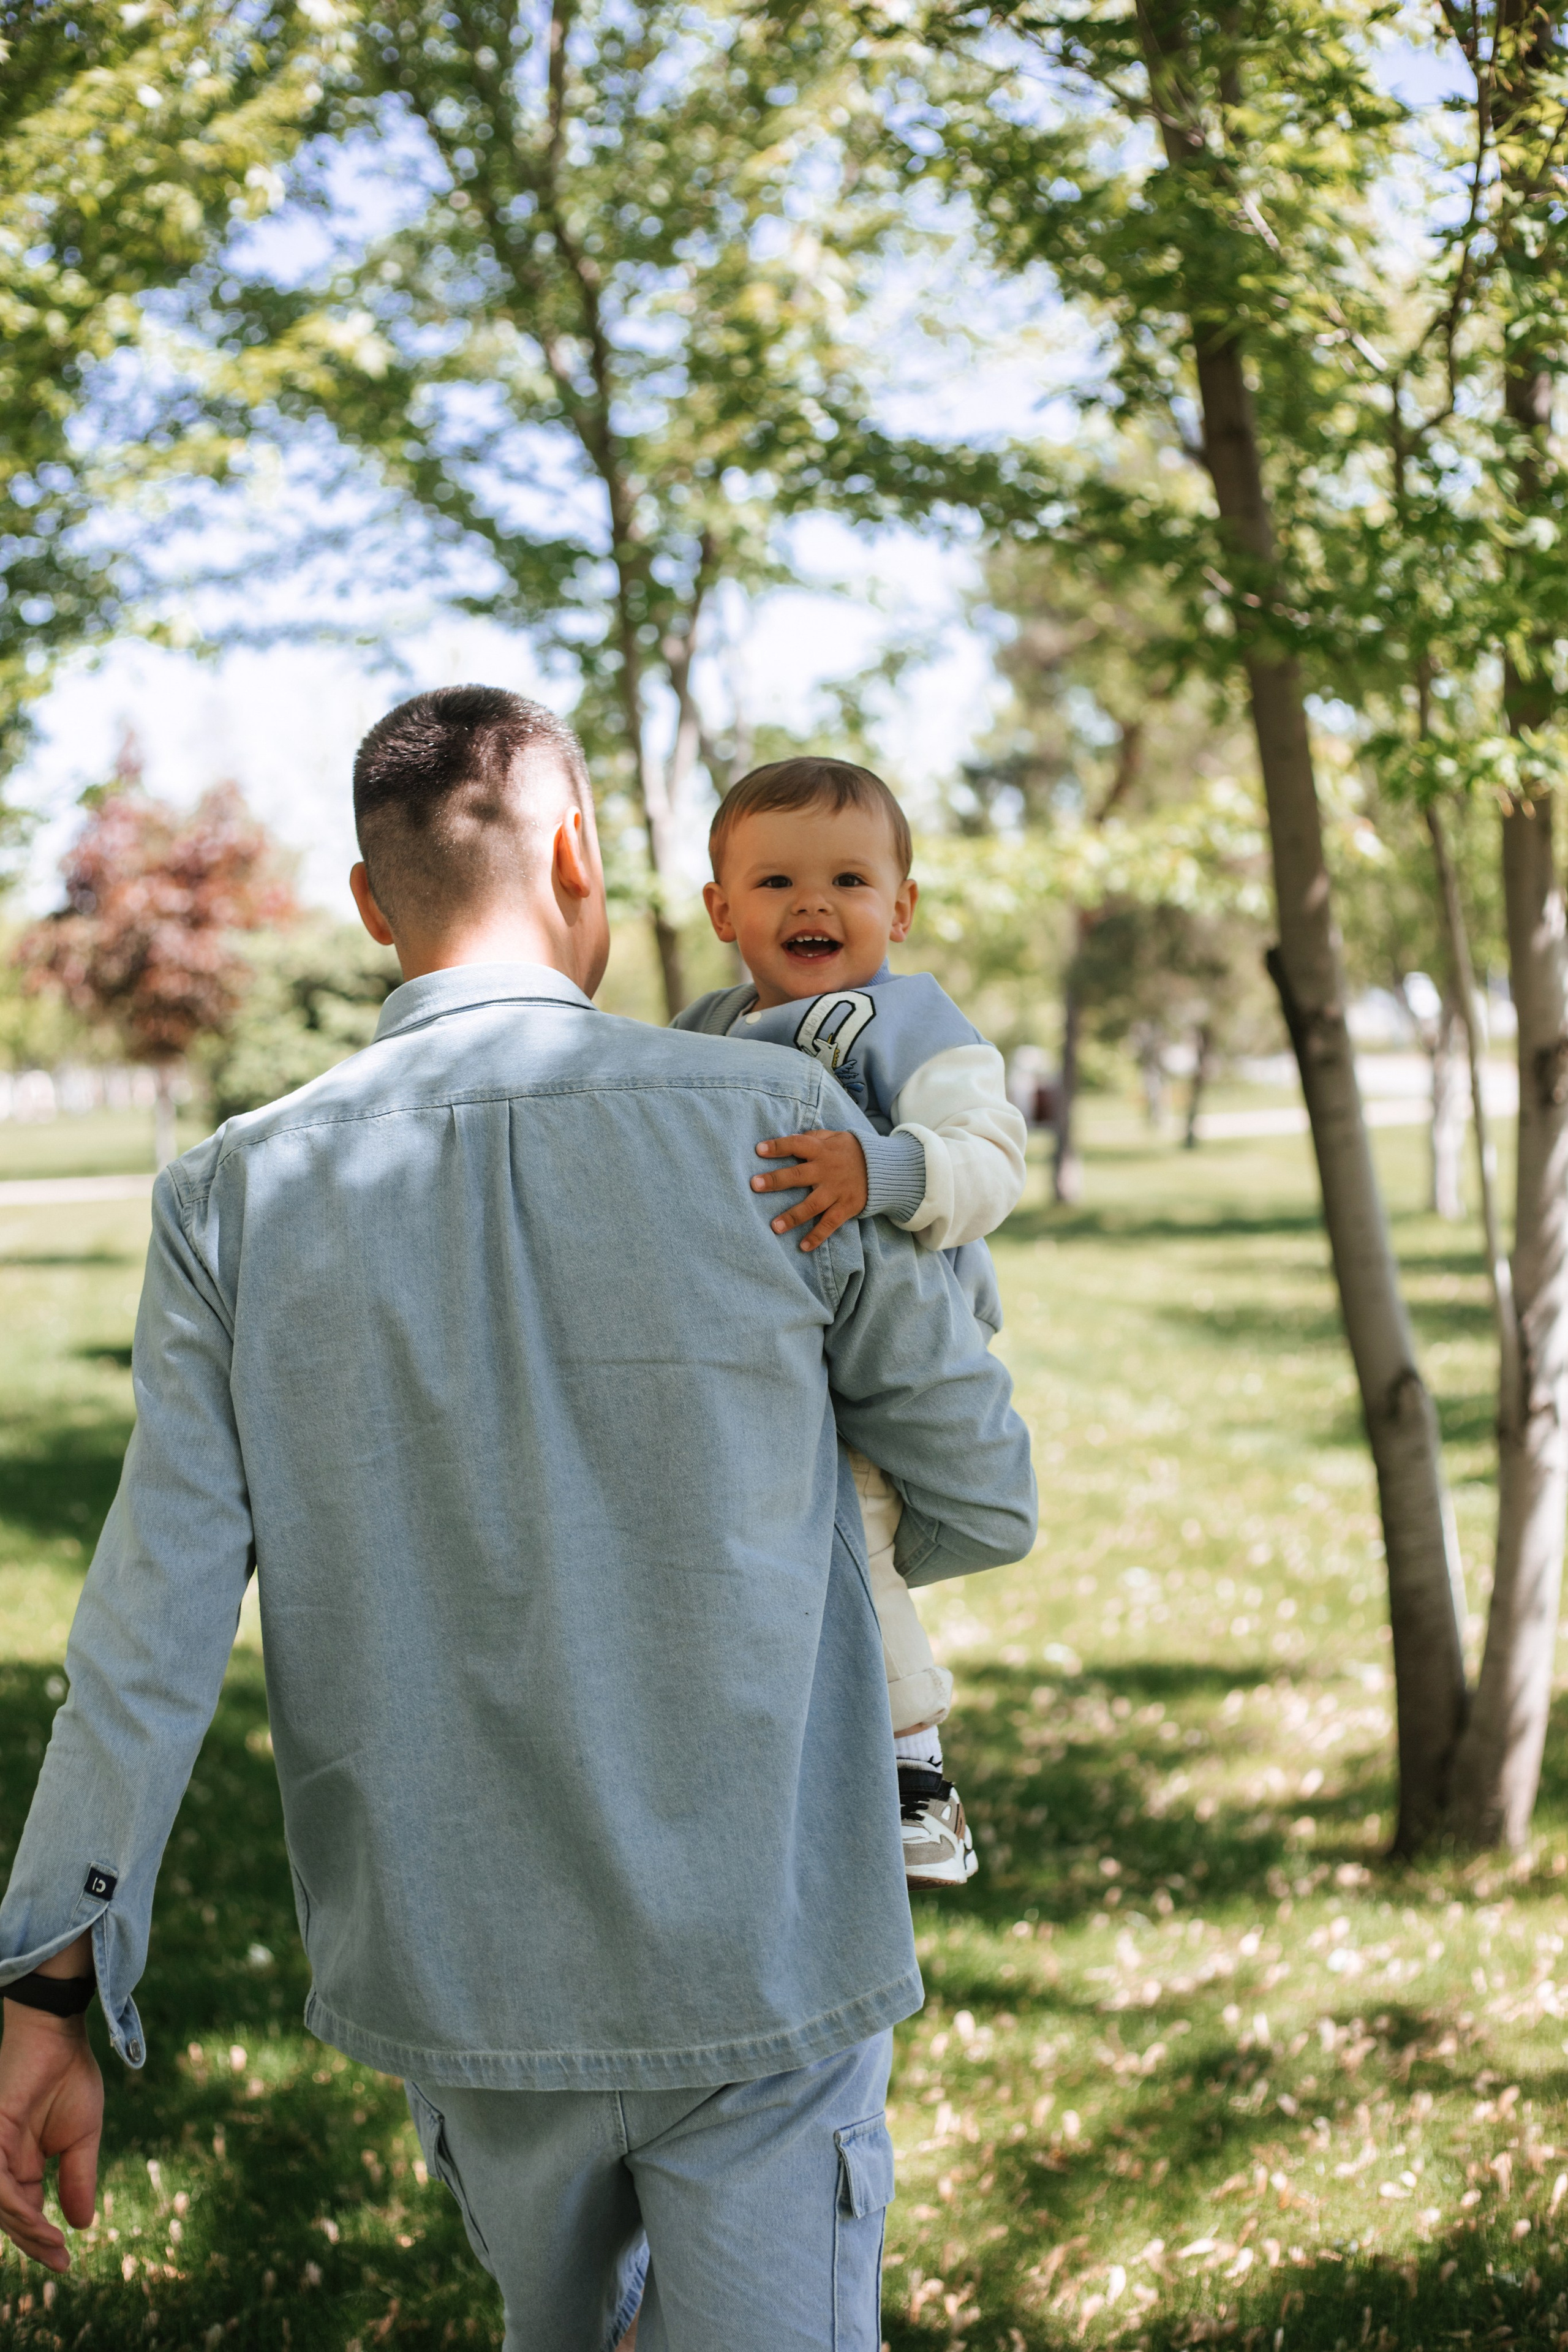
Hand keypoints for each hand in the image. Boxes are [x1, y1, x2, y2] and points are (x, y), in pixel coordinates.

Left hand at [0, 1999, 102, 2271]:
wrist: (60, 2034)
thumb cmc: (70, 2076)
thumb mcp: (83, 2137)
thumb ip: (78, 2178)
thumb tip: (82, 2224)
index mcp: (21, 2164)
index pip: (23, 2212)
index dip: (40, 2240)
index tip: (65, 2262)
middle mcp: (2, 2162)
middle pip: (8, 2217)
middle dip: (32, 2243)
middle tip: (59, 2261)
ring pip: (0, 2206)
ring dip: (25, 2230)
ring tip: (53, 2245)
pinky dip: (16, 2209)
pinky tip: (40, 2222)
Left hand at [752, 1129, 868, 1252]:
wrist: (885, 1169)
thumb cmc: (853, 1152)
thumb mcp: (836, 1137)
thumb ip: (815, 1137)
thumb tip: (792, 1136)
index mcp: (822, 1151)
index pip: (797, 1145)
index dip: (778, 1146)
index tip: (759, 1150)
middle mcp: (827, 1171)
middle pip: (798, 1176)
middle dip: (776, 1180)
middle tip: (755, 1184)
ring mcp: (837, 1191)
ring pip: (812, 1205)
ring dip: (793, 1216)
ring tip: (775, 1227)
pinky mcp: (846, 1207)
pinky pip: (830, 1223)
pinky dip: (818, 1236)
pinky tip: (804, 1246)